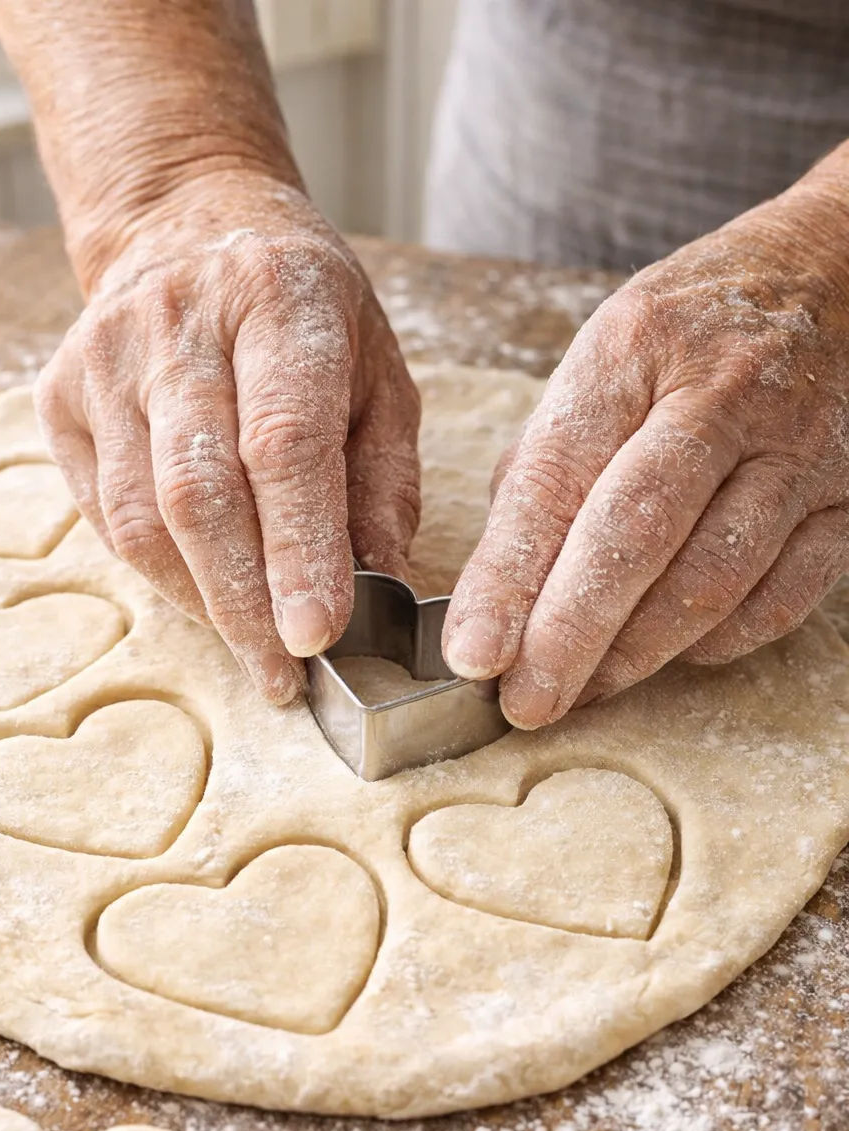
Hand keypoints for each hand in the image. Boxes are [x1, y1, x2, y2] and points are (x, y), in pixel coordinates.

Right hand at [37, 168, 420, 702]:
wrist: (188, 225)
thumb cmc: (304, 315)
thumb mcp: (377, 372)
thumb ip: (383, 480)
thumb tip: (382, 586)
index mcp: (279, 300)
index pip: (284, 444)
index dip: (300, 549)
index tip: (319, 635)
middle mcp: (180, 322)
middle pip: (200, 492)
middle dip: (244, 601)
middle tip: (284, 674)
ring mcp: (106, 357)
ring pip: (142, 515)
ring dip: (200, 600)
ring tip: (253, 650)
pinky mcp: (60, 394)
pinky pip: (106, 513)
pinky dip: (159, 572)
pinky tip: (205, 595)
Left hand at [442, 163, 848, 726]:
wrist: (834, 274)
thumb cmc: (694, 329)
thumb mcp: (603, 357)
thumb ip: (550, 460)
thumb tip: (497, 585)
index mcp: (637, 348)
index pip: (559, 478)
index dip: (509, 577)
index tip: (471, 651)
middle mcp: (725, 395)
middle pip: (639, 537)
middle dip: (570, 636)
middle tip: (524, 702)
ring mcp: (799, 448)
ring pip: (714, 581)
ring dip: (637, 654)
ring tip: (581, 691)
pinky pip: (780, 598)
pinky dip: (716, 642)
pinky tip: (668, 654)